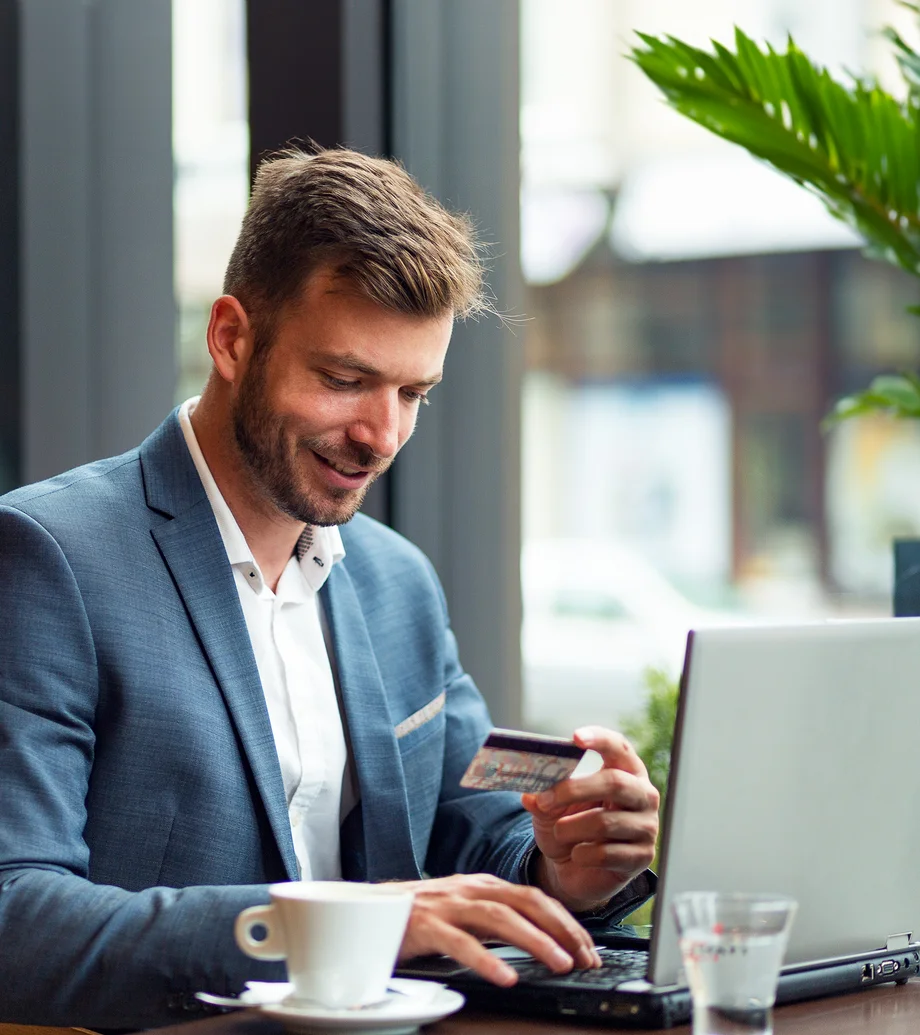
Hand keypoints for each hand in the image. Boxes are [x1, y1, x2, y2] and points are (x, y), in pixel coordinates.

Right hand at [396, 873, 601, 985]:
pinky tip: (505, 977)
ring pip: (499, 916)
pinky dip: (486, 959)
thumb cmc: (418, 916)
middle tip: (585, 957)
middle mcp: (469, 890)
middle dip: (561, 928)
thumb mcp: (463, 913)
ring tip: (559, 963)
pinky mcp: (424, 926)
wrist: (365, 911)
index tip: (588, 949)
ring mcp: (447, 906)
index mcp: (482, 886)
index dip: (565, 922)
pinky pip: (460, 943)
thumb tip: (539, 938)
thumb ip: (495, 921)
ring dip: (534, 940)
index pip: (534, 898)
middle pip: (525, 901)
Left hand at [521, 726, 659, 912]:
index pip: (619, 747)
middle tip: (545, 801)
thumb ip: (542, 799)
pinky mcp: (643, 857)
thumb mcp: (551, 809)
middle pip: (614, 782)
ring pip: (605, 822)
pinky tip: (577, 854)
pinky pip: (607, 853)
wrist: (577, 870)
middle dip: (575, 790)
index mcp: (625, 771)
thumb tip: (530, 797)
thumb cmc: (570, 827)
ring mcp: (647, 826)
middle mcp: (643, 795)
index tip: (576, 737)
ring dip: (571, 828)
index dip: (600, 739)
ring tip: (559, 832)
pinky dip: (582, 854)